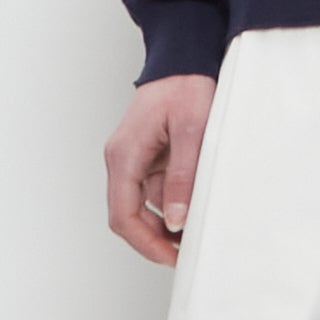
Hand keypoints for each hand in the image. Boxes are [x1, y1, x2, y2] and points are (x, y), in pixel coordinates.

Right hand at [105, 72, 217, 266]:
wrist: (184, 60)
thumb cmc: (186, 87)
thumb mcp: (192, 131)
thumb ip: (183, 177)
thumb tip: (175, 220)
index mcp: (125, 155)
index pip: (123, 216)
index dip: (146, 244)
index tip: (172, 258)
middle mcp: (122, 160)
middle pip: (128, 217)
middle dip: (155, 240)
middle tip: (187, 253)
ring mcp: (132, 161)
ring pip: (141, 207)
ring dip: (165, 224)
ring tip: (198, 230)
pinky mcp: (146, 159)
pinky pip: (153, 192)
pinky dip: (172, 205)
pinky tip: (195, 207)